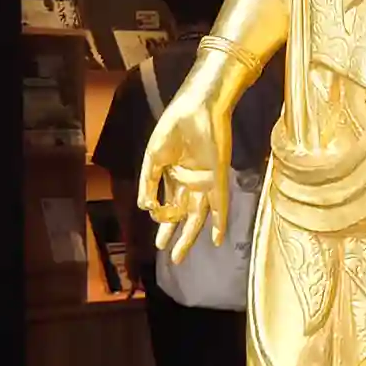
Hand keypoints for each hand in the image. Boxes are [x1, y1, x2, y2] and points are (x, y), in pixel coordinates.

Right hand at [138, 63, 234, 263]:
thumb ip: (149, 183)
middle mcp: (190, 183)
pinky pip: (220, 205)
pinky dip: (219, 222)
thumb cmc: (174, 128)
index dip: (160, 216)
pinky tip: (216, 240)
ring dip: (190, 236)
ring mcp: (205, 182)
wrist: (194, 109)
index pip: (167, 204)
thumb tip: (145, 208)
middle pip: (183, 215)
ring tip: (179, 255)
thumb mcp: (154, 158)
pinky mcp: (218, 178)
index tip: (152, 216)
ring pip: (198, 216)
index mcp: (174, 176)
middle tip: (168, 255)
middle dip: (175, 236)